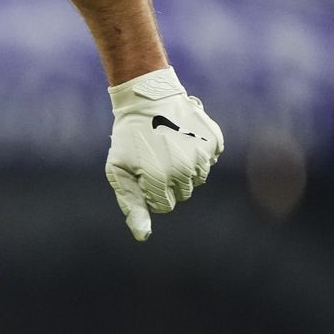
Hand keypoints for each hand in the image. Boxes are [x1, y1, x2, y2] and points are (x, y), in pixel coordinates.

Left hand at [104, 66, 223, 240]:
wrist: (148, 96)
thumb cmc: (128, 136)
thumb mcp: (119, 169)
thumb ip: (131, 204)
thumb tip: (143, 236)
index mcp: (160, 180)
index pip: (163, 206)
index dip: (150, 190)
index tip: (142, 170)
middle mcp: (186, 171)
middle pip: (182, 193)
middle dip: (168, 180)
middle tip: (154, 155)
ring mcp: (203, 156)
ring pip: (197, 178)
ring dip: (183, 167)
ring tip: (167, 145)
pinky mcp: (215, 142)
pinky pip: (210, 159)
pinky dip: (198, 152)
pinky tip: (182, 136)